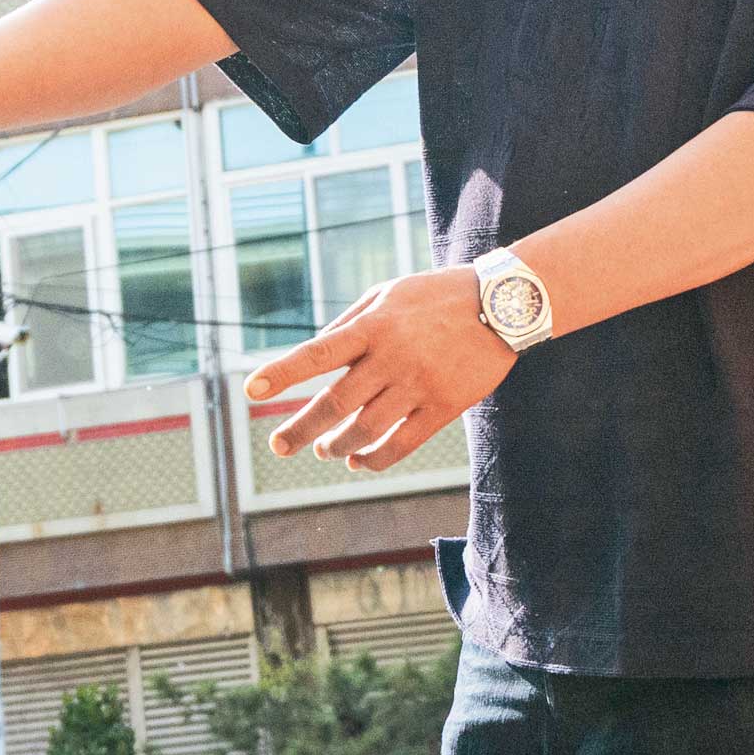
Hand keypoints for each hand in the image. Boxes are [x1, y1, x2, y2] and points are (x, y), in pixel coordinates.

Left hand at [246, 266, 514, 471]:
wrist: (501, 304)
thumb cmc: (434, 297)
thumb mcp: (387, 294)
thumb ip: (348, 324)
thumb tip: (312, 357)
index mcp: (374, 325)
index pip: (319, 352)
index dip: (283, 371)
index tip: (252, 389)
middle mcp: (393, 356)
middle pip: (337, 404)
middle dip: (301, 428)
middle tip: (279, 445)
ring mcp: (420, 384)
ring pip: (366, 430)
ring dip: (337, 445)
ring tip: (324, 449)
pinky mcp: (445, 406)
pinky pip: (402, 444)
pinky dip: (374, 458)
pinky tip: (358, 461)